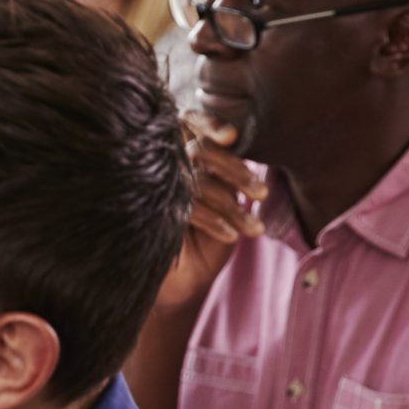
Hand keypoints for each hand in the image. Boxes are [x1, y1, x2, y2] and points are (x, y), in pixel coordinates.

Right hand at [162, 110, 264, 311]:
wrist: (182, 285)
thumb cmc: (208, 242)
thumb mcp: (226, 203)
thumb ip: (231, 175)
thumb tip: (241, 147)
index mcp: (184, 156)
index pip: (191, 123)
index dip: (209, 123)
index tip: (230, 137)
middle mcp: (166, 168)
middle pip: (199, 150)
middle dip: (234, 170)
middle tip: (259, 193)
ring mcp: (154, 191)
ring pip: (195, 180)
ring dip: (230, 205)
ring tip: (253, 229)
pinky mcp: (149, 214)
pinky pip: (185, 206)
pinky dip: (213, 220)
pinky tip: (230, 235)